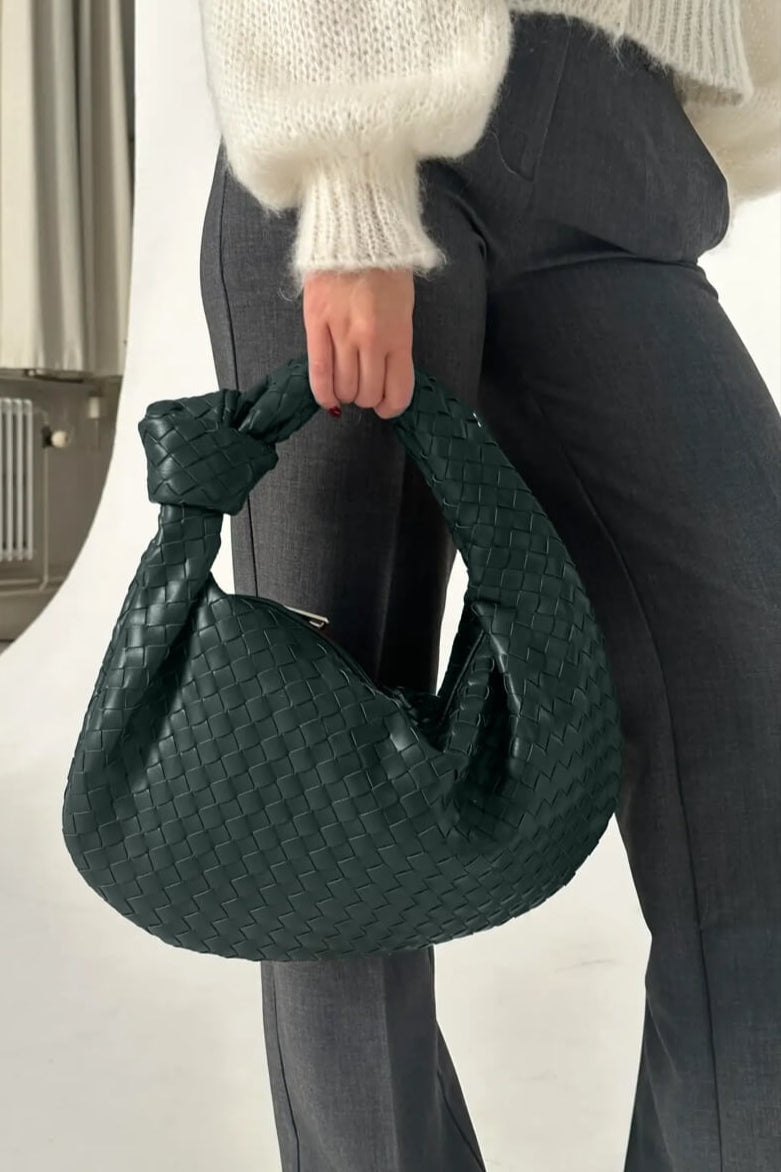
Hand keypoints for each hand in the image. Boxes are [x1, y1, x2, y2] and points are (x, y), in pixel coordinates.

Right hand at [303, 268, 414, 419]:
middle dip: (367, 397)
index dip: (391, 407)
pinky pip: (317, 371)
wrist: (356, 228)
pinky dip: (323, 392)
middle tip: (364, 386)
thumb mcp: (404, 306)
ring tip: (346, 383)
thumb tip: (385, 374)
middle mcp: (371, 339)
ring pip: (343, 386)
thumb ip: (396, 341)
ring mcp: (342, 332)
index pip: (397, 391)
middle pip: (367, 393)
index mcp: (399, 334)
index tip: (386, 406)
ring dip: (346, 393)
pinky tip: (327, 398)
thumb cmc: (385, 266)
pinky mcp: (315, 323)